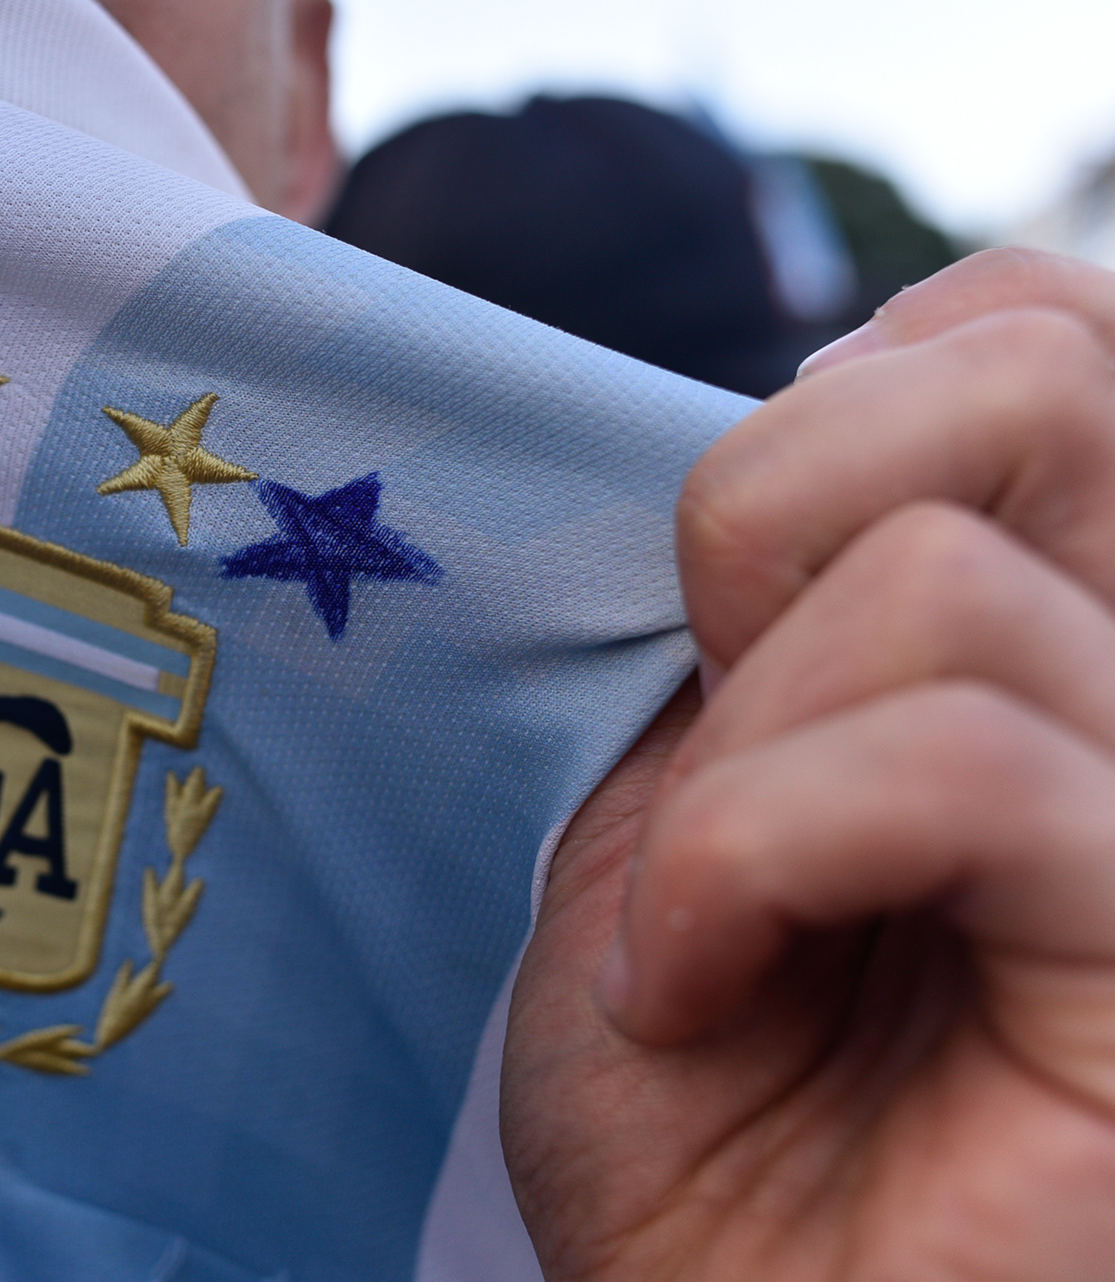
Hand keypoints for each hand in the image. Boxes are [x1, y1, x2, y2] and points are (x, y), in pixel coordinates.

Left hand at [504, 250, 1114, 1279]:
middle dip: (773, 512)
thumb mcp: (692, 767)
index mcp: (1055, 626)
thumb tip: (824, 382)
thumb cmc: (682, 1069)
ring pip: (947, 580)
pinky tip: (698, 992)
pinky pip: (961, 764)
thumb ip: (786, 587)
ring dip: (731, 767)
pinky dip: (745, 864)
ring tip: (696, 930)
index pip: (1047, 330)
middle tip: (714, 714)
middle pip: (1049, 369)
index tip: (727, 593)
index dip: (845, 394)